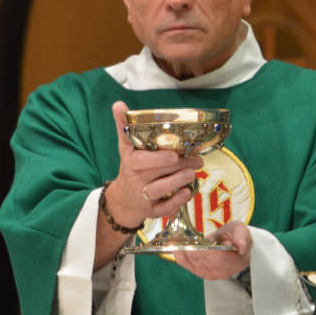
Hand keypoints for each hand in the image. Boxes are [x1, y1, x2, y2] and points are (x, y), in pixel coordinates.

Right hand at [105, 100, 203, 230]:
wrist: (124, 200)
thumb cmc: (132, 169)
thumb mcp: (126, 148)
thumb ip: (124, 127)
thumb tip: (118, 103)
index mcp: (130, 163)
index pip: (141, 160)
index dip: (157, 158)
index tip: (174, 155)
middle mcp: (135, 180)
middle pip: (157, 173)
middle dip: (179, 165)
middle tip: (197, 159)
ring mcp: (143, 197)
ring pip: (160, 190)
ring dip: (179, 181)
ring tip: (193, 172)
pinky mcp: (152, 211)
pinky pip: (164, 209)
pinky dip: (177, 201)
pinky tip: (188, 191)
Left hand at [173, 221, 251, 279]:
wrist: (232, 241)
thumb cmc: (236, 236)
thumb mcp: (241, 231)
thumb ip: (241, 237)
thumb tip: (241, 247)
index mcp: (238, 262)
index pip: (220, 260)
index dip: (207, 252)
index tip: (197, 243)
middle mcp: (225, 272)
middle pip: (205, 262)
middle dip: (192, 250)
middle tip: (182, 238)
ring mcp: (213, 274)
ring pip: (195, 264)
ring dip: (185, 252)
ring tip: (177, 240)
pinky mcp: (203, 273)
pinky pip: (190, 267)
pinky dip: (181, 258)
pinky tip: (176, 249)